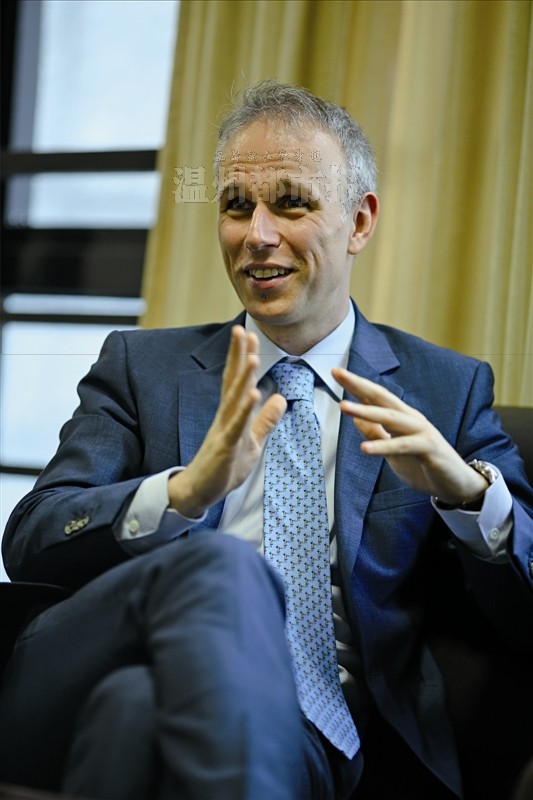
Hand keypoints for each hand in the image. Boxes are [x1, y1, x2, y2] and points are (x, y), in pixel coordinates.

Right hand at [168, 326, 285, 517]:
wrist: (199, 491)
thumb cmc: (224, 467)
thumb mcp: (251, 441)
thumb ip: (265, 420)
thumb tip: (278, 397)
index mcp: (231, 414)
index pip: (237, 380)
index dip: (242, 357)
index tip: (247, 334)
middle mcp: (225, 417)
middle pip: (232, 382)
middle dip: (238, 357)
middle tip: (242, 330)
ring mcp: (223, 431)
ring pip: (234, 400)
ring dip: (243, 378)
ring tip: (253, 357)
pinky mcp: (225, 447)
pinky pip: (236, 426)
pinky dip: (245, 410)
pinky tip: (254, 395)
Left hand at [332, 368, 488, 505]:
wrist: (456, 485)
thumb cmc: (425, 465)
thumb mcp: (393, 451)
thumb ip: (376, 433)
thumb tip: (355, 417)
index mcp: (402, 417)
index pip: (376, 397)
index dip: (357, 385)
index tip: (336, 372)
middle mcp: (411, 419)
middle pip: (382, 398)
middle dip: (359, 385)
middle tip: (338, 373)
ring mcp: (421, 431)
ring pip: (391, 418)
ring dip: (366, 411)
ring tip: (344, 407)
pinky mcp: (429, 448)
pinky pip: (403, 446)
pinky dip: (383, 446)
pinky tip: (365, 448)